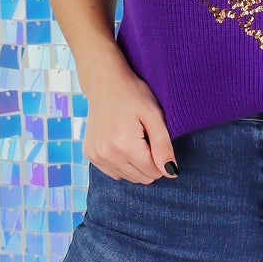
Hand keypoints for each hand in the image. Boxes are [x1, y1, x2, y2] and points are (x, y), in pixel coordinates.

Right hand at [82, 59, 178, 182]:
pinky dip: (122, 163)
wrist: (104, 83)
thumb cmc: (133, 95)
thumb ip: (163, 147)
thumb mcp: (154, 116)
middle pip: (141, 178)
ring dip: (135, 164)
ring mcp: (96, 156)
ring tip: (132, 139)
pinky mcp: (90, 155)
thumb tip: (171, 173)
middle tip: (144, 137)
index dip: (161, 159)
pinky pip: (114, 172)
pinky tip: (121, 143)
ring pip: (128, 178)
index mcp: (124, 144)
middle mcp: (107, 154)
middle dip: (149, 162)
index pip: (154, 172)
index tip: (155, 139)